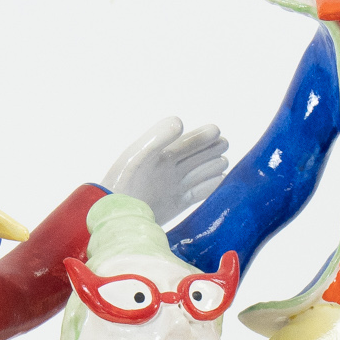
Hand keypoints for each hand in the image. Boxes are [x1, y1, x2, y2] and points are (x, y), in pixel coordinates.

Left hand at [102, 116, 229, 222]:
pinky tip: (219, 181)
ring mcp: (177, 185)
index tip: (215, 132)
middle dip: (214, 149)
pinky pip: (203, 191)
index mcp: (162, 153)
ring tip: (219, 164)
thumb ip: (156, 138)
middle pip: (203, 153)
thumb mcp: (137, 156)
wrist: (119, 218)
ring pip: (206, 171)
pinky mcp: (180, 203)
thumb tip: (180, 122)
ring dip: (216, 166)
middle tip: (220, 149)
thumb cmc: (123, 184)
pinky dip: (214, 186)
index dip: (204, 134)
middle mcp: (171, 167)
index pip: (189, 140)